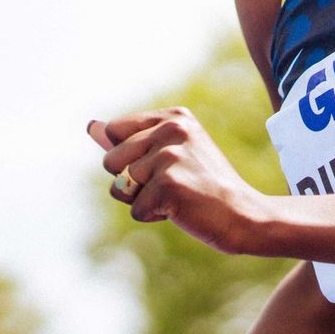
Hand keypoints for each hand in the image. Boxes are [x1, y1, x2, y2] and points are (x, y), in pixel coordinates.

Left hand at [91, 109, 270, 253]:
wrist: (244, 215)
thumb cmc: (204, 187)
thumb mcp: (169, 154)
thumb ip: (127, 139)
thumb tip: (90, 125)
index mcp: (173, 117)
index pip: (114, 130)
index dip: (130, 157)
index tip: (165, 164)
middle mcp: (172, 129)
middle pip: (110, 160)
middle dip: (132, 181)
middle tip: (173, 184)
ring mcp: (170, 156)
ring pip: (120, 187)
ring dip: (144, 200)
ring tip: (178, 195)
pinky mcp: (168, 184)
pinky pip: (136, 209)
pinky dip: (155, 216)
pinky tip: (182, 209)